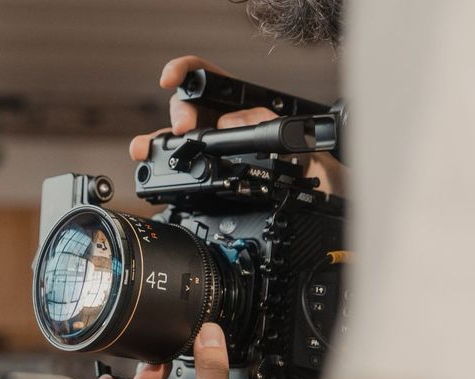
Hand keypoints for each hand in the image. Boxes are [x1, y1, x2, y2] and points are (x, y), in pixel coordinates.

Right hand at [129, 55, 345, 196]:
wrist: (329, 211)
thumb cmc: (324, 177)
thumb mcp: (308, 148)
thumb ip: (273, 128)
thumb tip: (233, 122)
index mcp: (249, 108)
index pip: (211, 78)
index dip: (188, 71)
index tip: (171, 78)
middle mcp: (227, 124)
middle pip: (189, 107)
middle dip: (180, 114)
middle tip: (183, 131)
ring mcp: (214, 151)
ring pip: (177, 137)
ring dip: (159, 139)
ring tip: (146, 148)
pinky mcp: (206, 175)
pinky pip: (178, 165)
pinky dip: (157, 162)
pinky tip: (145, 162)